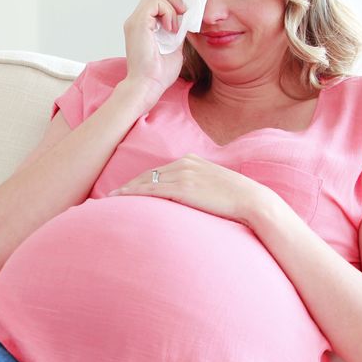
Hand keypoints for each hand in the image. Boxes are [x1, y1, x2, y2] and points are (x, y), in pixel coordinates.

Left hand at [107, 154, 276, 228]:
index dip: (140, 181)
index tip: (126, 188)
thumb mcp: (215, 184)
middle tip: (110, 194)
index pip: (157, 171)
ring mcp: (182, 175)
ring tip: (109, 199)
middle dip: (128, 184)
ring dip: (126, 191)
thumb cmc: (237, 198)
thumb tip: (190, 197)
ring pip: (145, 182)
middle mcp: (183, 163)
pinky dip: (133, 194)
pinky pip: (151, 191)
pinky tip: (121, 200)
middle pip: (147, 174)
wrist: (252, 201)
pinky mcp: (182, 189)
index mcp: (190, 160)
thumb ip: (199, 185)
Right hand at [122, 0, 186, 99]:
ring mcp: (135, 21)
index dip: (172, 3)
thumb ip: (176, 33)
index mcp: (142, 26)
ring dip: (171, 5)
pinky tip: (171, 28)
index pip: (156, 1)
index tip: (184, 16)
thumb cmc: (157, 73)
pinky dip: (167, 11)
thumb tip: (185, 23)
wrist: (147, 85)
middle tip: (182, 15)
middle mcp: (135, 21)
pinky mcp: (138, 23)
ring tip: (174, 26)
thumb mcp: (174, 47)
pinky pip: (154, 2)